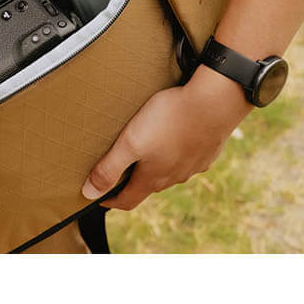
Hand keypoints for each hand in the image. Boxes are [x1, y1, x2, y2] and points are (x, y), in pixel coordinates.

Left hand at [81, 66, 252, 209]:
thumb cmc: (168, 120)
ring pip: (169, 171)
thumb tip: (89, 193)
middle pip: (148, 185)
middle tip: (117, 169)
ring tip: (143, 150)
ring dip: (154, 166)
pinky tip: (172, 138)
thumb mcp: (131, 143)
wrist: (214, 102)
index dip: (111, 201)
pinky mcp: (207, 150)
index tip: (99, 197)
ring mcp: (193, 165)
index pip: (128, 200)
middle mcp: (175, 177)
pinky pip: (186, 157)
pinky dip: (174, 153)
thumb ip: (109, 168)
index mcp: (154, 178)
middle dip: (131, 181)